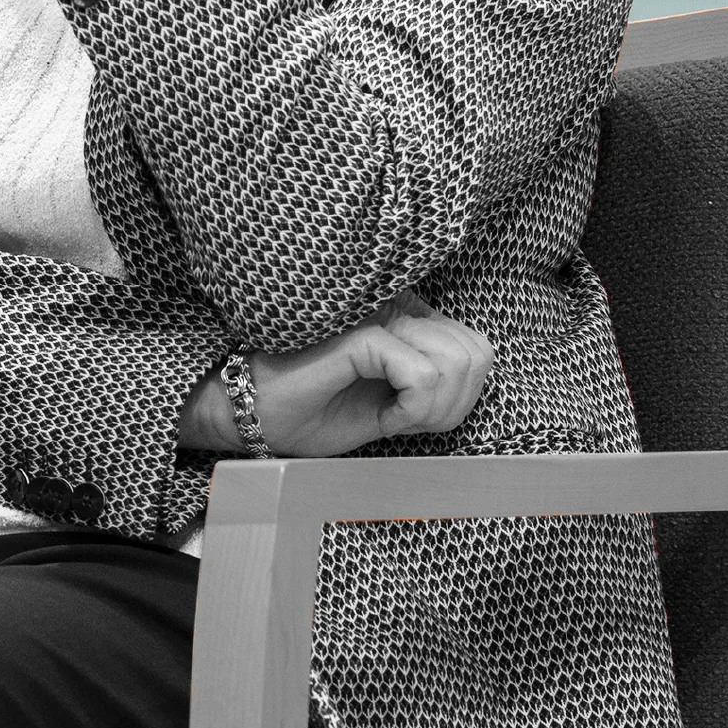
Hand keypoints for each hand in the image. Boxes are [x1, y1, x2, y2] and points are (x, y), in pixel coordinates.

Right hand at [178, 295, 494, 457]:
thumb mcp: (386, 404)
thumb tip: (472, 380)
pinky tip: (385, 419)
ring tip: (396, 418)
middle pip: (477, 353)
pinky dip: (413, 410)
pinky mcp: (360, 336)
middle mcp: (395, 306)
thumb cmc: (310, 409)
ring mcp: (378, 317)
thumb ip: (428, 385)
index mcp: (405, 317)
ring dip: (434, 408)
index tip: (413, 418)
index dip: (458, 398)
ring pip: (458, 362)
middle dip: (454, 404)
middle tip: (408, 421)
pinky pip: (422, 376)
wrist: (250, 412)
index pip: (477, 348)